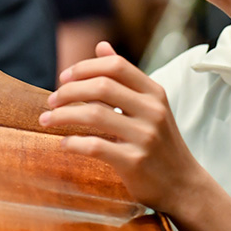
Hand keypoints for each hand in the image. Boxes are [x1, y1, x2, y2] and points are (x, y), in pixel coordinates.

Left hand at [39, 42, 230, 230]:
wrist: (183, 184)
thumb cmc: (161, 141)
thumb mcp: (149, 105)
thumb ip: (125, 77)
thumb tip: (101, 45)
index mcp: (154, 92)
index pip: (116, 65)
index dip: (86, 67)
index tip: (64, 77)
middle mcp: (152, 110)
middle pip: (102, 86)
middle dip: (69, 90)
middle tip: (52, 100)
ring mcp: (145, 136)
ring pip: (95, 114)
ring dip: (63, 115)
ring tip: (47, 120)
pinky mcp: (135, 161)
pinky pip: (96, 146)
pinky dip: (74, 142)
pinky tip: (64, 142)